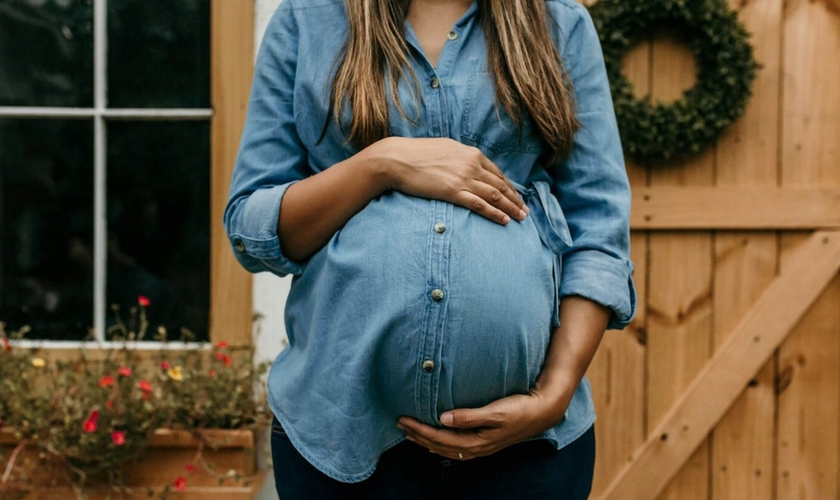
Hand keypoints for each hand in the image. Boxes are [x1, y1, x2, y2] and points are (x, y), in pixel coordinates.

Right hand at [370, 137, 528, 224]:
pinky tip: (504, 220)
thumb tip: (467, 163)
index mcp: (471, 154)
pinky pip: (479, 204)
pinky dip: (494, 213)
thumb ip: (460, 157)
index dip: (510, 187)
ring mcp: (463, 178)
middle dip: (515, 200)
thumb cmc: (417, 154)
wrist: (397, 159)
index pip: (497, 173)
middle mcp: (471, 164)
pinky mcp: (453, 191)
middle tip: (525, 211)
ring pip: (494, 195)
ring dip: (510, 208)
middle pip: (500, 185)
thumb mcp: (445, 148)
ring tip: (520, 218)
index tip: (517, 197)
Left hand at [396, 386, 571, 460]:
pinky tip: (436, 437)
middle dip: (418, 436)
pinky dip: (440, 443)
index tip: (403, 419)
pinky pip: (455, 447)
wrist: (542, 412)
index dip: (419, 430)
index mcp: (476, 442)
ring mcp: (480, 447)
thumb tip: (443, 418)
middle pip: (439, 445)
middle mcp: (476, 448)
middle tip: (400, 424)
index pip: (439, 438)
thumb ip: (469, 416)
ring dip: (426, 440)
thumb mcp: (495, 411)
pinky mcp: (484, 441)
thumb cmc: (520, 409)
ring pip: (446, 448)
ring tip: (410, 432)